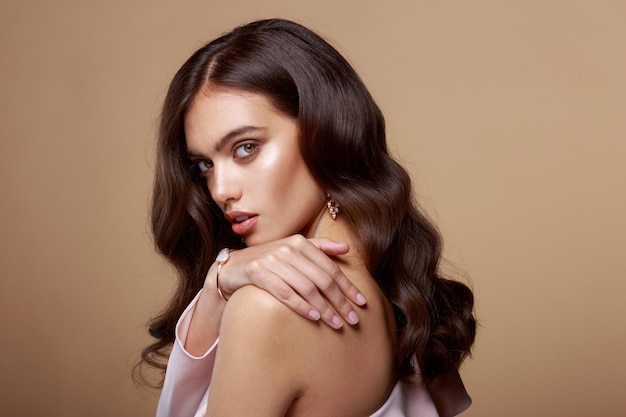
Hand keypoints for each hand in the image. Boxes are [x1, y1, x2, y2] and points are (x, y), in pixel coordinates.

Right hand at [215, 234, 366, 328]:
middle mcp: (288, 249)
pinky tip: (314, 317)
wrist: (233, 268)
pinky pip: (284, 292)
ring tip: (336, 323)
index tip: (362, 303)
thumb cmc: (269, 261)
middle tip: (352, 319)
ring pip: (306, 287)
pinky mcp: (258, 273)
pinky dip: (301, 305)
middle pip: (322, 279)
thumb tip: (346, 248)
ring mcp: (272, 260)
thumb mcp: (293, 250)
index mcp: (300, 243)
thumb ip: (320, 248)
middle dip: (340, 301)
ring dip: (324, 308)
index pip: (331, 268)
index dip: (348, 286)